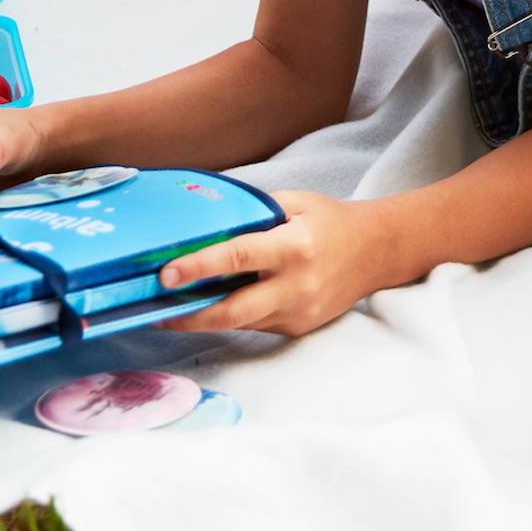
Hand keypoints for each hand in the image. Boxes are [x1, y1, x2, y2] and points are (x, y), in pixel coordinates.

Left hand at [158, 189, 386, 336]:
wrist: (376, 252)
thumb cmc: (330, 220)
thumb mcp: (294, 202)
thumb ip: (254, 212)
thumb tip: (206, 220)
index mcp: (294, 247)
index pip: (237, 259)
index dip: (198, 268)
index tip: (166, 274)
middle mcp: (296, 285)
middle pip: (233, 311)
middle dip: (189, 315)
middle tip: (154, 309)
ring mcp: (299, 312)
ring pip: (240, 323)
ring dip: (204, 318)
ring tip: (170, 308)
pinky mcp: (298, 328)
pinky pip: (255, 325)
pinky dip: (231, 317)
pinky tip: (210, 306)